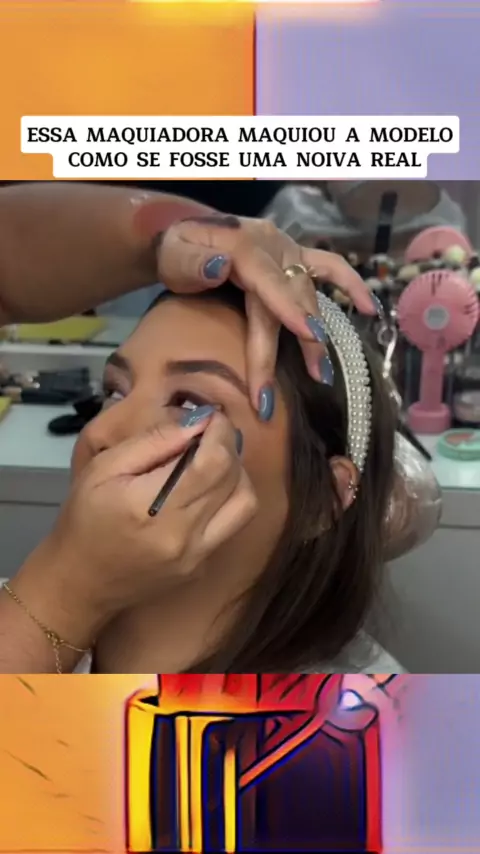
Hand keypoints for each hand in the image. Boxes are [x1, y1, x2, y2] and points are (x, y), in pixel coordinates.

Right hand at [29, 413, 256, 637]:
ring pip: (245, 503)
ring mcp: (197, 555)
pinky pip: (232, 525)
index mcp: (153, 507)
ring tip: (213, 461)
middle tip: (211, 434)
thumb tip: (197, 423)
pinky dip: (227, 499)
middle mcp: (183, 535)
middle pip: (234, 479)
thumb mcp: (104, 468)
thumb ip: (152, 442)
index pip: (214, 461)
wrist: (81, 582)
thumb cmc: (84, 518)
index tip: (211, 418)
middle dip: (229, 446)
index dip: (221, 432)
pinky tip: (203, 492)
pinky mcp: (201, 566)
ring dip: (237, 474)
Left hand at [156, 214, 376, 407]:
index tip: (308, 335)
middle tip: (311, 380)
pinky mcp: (296, 259)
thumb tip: (219, 266)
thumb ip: (191, 261)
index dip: (288, 311)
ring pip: (309, 293)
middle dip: (300, 340)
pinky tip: (370, 308)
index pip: (268, 282)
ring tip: (322, 374)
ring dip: (317, 333)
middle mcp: (273, 247)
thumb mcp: (174, 252)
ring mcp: (288, 252)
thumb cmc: (177, 250)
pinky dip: (351, 285)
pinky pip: (330, 267)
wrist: (183, 235)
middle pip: (290, 297)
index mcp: (244, 246)